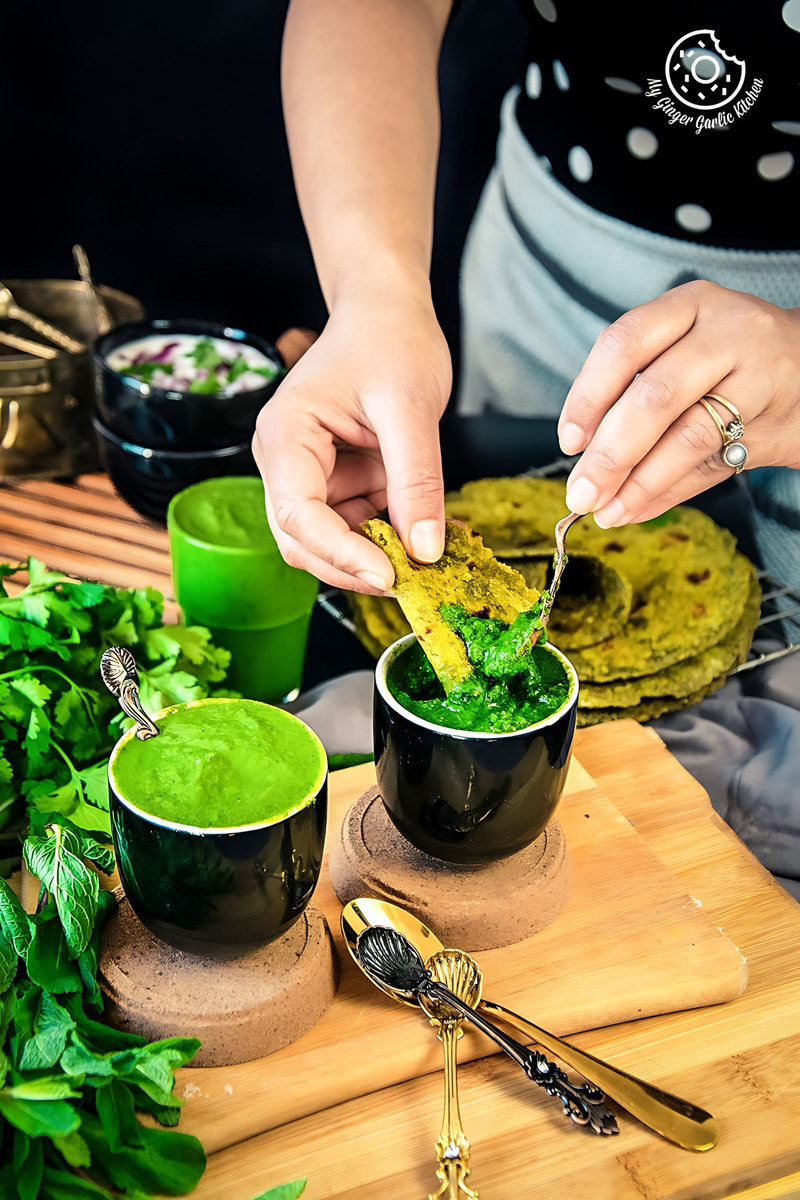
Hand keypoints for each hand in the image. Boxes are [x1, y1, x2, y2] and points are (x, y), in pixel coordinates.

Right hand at [252, 280, 451, 591]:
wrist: (387, 312)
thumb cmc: (388, 339)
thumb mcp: (410, 407)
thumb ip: (416, 480)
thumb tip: (425, 549)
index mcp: (286, 436)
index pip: (298, 515)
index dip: (340, 554)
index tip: (389, 576)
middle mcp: (287, 463)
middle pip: (305, 542)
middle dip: (357, 566)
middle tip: (415, 581)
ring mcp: (313, 478)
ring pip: (334, 544)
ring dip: (381, 557)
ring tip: (432, 554)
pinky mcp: (341, 484)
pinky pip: (361, 528)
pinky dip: (395, 539)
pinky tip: (431, 534)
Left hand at [557, 281, 799, 525]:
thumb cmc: (731, 363)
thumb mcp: (682, 357)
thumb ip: (632, 403)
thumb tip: (585, 470)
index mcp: (688, 306)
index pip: (624, 343)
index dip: (588, 395)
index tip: (569, 440)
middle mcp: (725, 331)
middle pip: (655, 395)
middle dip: (609, 453)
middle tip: (580, 492)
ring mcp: (758, 373)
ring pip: (687, 434)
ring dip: (638, 482)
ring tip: (606, 510)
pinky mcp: (775, 419)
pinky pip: (713, 462)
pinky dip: (668, 491)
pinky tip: (637, 508)